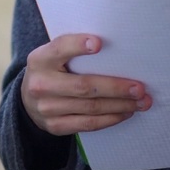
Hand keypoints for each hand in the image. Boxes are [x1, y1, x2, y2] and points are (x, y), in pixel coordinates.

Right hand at [21, 34, 151, 135]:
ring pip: (91, 107)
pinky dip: (110, 118)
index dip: (77, 45)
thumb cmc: (52, 71)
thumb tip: (114, 48)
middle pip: (84, 86)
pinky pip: (89, 123)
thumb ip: (73, 51)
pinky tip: (125, 112)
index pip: (59, 49)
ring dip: (120, 105)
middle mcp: (41, 84)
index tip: (99, 43)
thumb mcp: (53, 56)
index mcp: (40, 59)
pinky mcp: (55, 126)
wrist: (28, 100)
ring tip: (141, 102)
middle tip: (139, 88)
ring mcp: (47, 108)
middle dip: (116, 87)